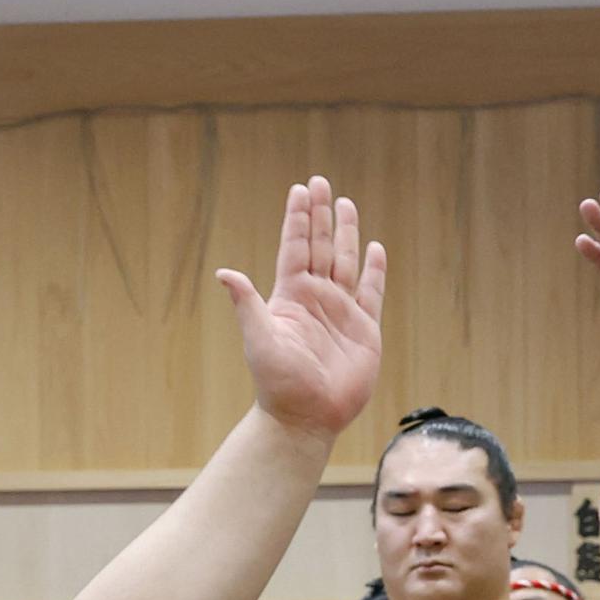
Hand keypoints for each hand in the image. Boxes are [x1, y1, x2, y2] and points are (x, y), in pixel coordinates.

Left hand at [219, 178, 385, 440]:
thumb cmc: (278, 383)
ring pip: (346, 262)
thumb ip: (247, 304)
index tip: (300, 189)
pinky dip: (375, 270)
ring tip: (346, 203)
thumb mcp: (259, 339)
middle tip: (320, 182)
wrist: (306, 417)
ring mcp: (341, 312)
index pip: (295, 247)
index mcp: (290, 296)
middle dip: (320, 215)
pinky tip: (374, 248)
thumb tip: (224, 272)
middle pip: (320, 246)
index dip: (298, 219)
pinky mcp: (364, 330)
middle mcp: (316, 298)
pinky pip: (371, 292)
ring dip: (346, 233)